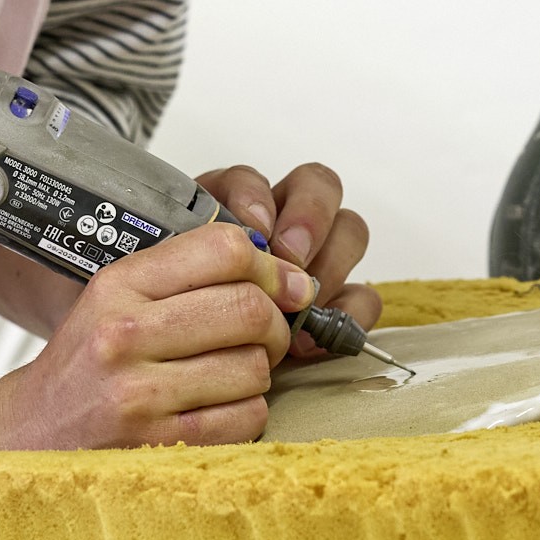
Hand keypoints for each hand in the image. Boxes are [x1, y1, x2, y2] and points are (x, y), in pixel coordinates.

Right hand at [0, 228, 311, 447]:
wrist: (28, 434)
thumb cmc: (86, 365)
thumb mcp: (117, 299)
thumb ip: (189, 275)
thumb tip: (289, 276)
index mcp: (117, 286)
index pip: (224, 249)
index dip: (270, 266)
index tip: (281, 284)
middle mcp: (124, 336)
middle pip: (250, 309)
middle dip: (275, 323)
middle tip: (266, 335)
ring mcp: (139, 395)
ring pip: (255, 367)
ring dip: (258, 372)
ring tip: (228, 374)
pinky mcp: (157, 446)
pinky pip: (247, 417)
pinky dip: (246, 413)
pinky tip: (217, 409)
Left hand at [195, 161, 379, 347]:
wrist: (190, 359)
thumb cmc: (184, 315)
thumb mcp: (176, 277)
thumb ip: (192, 256)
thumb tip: (217, 253)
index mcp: (232, 211)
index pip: (252, 180)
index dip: (255, 197)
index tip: (252, 228)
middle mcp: (282, 222)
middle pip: (320, 186)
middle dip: (309, 217)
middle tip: (290, 256)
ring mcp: (315, 258)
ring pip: (349, 231)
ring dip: (331, 263)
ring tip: (301, 303)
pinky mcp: (336, 302)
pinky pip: (363, 296)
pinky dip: (346, 315)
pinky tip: (312, 340)